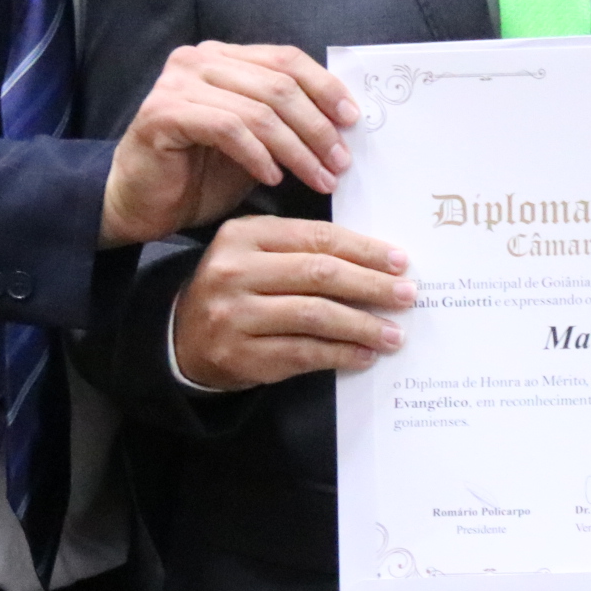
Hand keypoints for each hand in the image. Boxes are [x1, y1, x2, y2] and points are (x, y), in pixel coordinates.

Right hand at [100, 43, 358, 246]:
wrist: (141, 204)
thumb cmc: (200, 174)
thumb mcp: (257, 142)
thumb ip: (288, 121)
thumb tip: (346, 122)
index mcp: (224, 57)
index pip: (286, 59)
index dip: (325, 87)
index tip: (353, 121)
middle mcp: (198, 60)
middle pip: (279, 84)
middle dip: (318, 126)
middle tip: (341, 162)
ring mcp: (177, 83)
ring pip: (259, 109)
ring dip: (297, 149)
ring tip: (319, 178)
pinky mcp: (162, 113)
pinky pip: (228, 129)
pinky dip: (258, 156)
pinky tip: (273, 179)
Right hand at [171, 216, 411, 389]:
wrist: (183, 338)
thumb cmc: (238, 289)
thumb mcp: (259, 254)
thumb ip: (305, 249)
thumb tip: (379, 263)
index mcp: (244, 235)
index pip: (317, 238)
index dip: (364, 250)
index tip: (400, 262)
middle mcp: (235, 271)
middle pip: (319, 274)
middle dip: (371, 286)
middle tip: (407, 295)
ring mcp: (234, 315)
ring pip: (314, 316)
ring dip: (362, 326)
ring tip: (394, 334)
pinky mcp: (240, 354)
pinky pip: (303, 353)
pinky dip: (340, 354)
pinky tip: (364, 354)